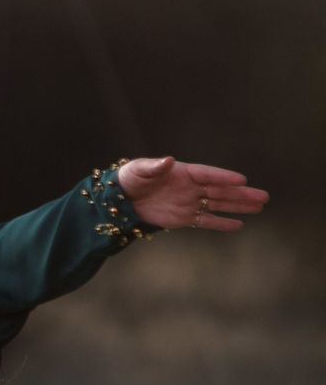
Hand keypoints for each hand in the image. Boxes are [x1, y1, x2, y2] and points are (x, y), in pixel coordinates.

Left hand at [117, 157, 268, 230]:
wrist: (120, 199)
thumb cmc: (130, 178)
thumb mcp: (140, 170)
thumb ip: (155, 167)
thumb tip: (168, 160)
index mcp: (182, 172)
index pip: (208, 174)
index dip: (224, 177)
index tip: (242, 179)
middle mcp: (190, 187)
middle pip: (220, 190)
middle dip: (241, 193)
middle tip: (264, 196)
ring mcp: (188, 203)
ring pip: (218, 205)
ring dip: (238, 206)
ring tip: (259, 207)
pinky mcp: (183, 218)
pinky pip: (205, 221)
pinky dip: (221, 223)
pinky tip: (239, 224)